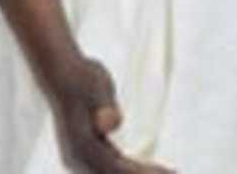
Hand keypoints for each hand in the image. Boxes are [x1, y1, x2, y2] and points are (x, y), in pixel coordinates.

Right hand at [44, 55, 173, 173]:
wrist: (62, 72)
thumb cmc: (82, 76)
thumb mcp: (97, 85)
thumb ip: (105, 107)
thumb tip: (109, 125)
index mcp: (81, 144)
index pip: (116, 170)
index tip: (169, 173)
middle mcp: (77, 156)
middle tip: (174, 172)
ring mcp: (78, 158)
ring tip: (167, 172)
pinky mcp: (85, 155)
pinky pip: (111, 170)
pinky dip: (131, 171)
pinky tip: (150, 168)